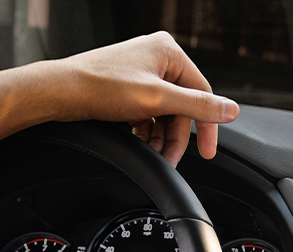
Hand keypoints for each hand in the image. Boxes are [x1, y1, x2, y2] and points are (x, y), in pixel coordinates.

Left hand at [0, 32, 238, 165]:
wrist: (60, 93)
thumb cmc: (101, 88)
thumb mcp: (158, 99)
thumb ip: (198, 106)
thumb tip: (232, 110)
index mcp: (169, 51)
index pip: (202, 93)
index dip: (206, 126)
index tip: (207, 153)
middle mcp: (157, 57)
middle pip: (181, 106)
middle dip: (175, 137)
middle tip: (170, 159)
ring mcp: (140, 71)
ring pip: (163, 113)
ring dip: (160, 137)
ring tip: (152, 154)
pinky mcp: (126, 86)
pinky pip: (147, 113)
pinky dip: (146, 131)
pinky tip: (139, 143)